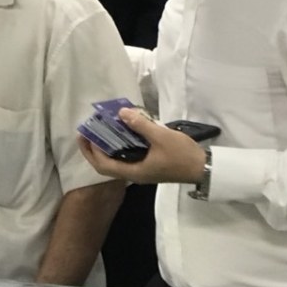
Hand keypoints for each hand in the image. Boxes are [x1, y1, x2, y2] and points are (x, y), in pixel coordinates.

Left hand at [78, 108, 206, 185]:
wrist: (201, 167)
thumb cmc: (181, 155)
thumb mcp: (161, 137)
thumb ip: (141, 125)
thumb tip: (122, 112)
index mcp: (134, 171)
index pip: (104, 165)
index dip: (91, 151)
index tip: (84, 135)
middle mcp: (134, 173)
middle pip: (106, 166)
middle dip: (93, 150)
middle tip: (87, 133)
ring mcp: (141, 170)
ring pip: (116, 162)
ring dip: (106, 148)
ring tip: (102, 131)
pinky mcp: (148, 165)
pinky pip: (127, 157)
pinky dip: (120, 147)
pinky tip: (123, 133)